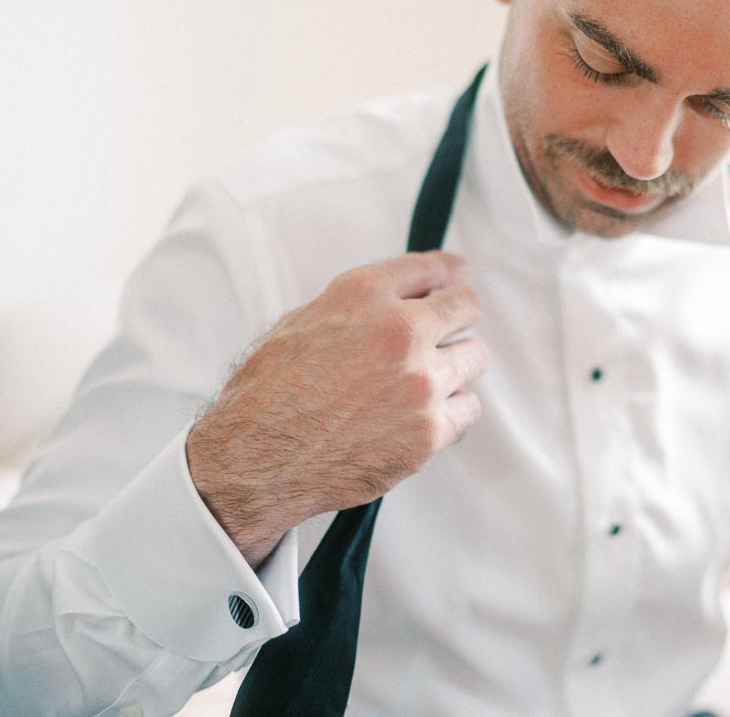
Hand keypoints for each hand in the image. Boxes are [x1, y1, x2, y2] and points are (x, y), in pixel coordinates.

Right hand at [185, 251, 487, 567]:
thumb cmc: (267, 394)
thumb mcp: (301, 323)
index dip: (448, 271)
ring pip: (475, 357)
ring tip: (427, 380)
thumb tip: (402, 300)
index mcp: (363, 295)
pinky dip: (452, 411)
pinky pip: (469, 408)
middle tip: (449, 329)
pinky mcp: (429, 431)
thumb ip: (358, 307)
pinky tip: (425, 415)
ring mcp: (420, 383)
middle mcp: (400, 332)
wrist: (255, 461)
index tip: (457, 273)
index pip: (430, 268)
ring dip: (455, 365)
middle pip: (465, 306)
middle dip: (458, 315)